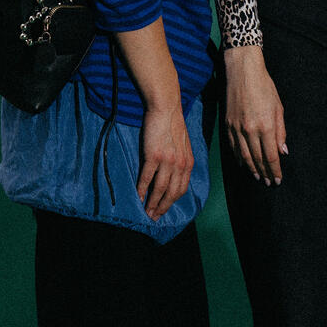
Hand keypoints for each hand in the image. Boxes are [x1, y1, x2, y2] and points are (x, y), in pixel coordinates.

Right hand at [137, 102, 193, 218]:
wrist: (166, 109)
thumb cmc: (173, 125)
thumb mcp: (183, 146)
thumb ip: (180, 161)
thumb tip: (174, 175)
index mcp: (188, 163)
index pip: (181, 189)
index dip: (172, 202)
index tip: (164, 210)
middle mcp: (180, 165)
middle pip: (171, 193)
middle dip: (163, 207)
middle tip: (154, 217)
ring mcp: (167, 161)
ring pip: (160, 189)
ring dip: (152, 203)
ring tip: (146, 212)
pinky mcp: (153, 156)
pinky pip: (147, 178)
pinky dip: (142, 190)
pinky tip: (138, 197)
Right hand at [224, 45, 287, 184]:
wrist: (243, 72)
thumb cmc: (264, 87)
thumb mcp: (278, 108)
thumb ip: (281, 132)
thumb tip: (283, 151)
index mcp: (265, 126)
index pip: (271, 156)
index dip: (275, 170)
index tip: (278, 180)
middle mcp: (250, 130)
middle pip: (258, 159)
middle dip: (265, 173)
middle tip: (270, 183)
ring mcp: (237, 128)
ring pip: (244, 156)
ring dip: (252, 169)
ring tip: (258, 177)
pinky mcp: (228, 124)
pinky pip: (233, 146)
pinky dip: (238, 158)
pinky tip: (243, 164)